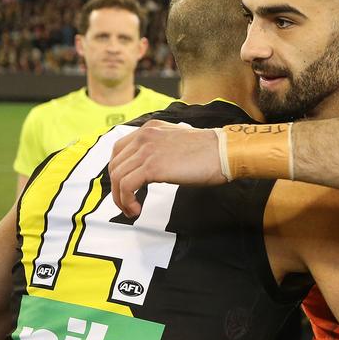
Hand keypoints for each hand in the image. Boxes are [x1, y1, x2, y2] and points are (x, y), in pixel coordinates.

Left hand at [109, 120, 225, 216]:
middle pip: (115, 164)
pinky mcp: (152, 166)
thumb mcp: (176, 144)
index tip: (124, 187)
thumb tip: (149, 171)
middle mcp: (145, 136)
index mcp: (150, 129)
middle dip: (116, 189)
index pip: (119, 149)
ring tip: (131, 210)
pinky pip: (126, 186)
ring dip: (120, 198)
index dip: (117, 171)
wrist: (223, 153)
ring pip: (117, 176)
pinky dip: (127, 201)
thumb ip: (159, 150)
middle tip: (126, 204)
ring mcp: (147, 150)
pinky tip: (137, 209)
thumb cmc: (208, 153)